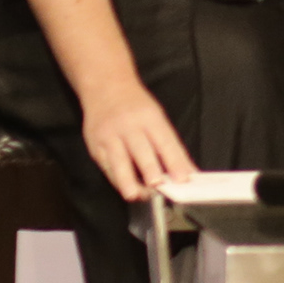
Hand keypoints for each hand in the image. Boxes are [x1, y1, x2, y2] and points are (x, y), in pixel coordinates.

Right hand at [75, 80, 199, 199]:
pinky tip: (125, 188)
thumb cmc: (136, 107)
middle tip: (159, 185)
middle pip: (141, 150)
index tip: (183, 178)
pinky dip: (117, 180)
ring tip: (136, 195)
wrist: (105, 87)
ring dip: (128, 180)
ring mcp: (110, 136)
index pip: (166, 142)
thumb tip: (187, 172)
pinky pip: (106, 167)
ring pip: (119, 161)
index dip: (175, 161)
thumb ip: (171, 147)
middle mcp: (129, 125)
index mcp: (150, 117)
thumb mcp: (157, 118)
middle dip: (150, 169)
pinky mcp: (96, 146)